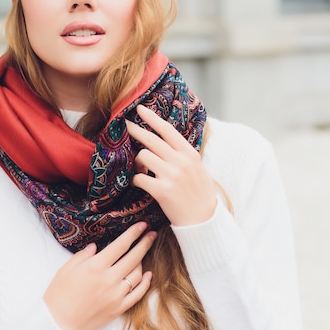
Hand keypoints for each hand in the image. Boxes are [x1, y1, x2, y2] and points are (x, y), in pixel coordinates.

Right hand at [43, 222, 155, 329]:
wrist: (59, 324)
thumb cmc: (59, 294)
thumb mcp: (66, 268)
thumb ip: (83, 255)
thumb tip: (95, 246)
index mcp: (96, 266)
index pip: (121, 245)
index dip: (133, 233)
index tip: (142, 225)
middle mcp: (109, 279)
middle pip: (134, 257)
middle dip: (145, 243)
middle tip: (152, 234)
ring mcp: (116, 295)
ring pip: (137, 275)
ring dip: (142, 261)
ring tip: (142, 253)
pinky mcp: (118, 309)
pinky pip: (138, 294)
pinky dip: (145, 283)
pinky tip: (148, 275)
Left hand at [126, 104, 216, 226]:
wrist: (204, 220)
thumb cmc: (199, 192)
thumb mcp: (197, 167)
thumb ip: (182, 153)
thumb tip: (164, 138)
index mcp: (190, 154)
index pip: (168, 130)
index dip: (152, 118)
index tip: (140, 109)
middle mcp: (181, 162)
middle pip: (151, 140)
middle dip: (135, 130)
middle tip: (125, 125)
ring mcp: (171, 175)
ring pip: (143, 156)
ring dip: (137, 161)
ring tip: (141, 168)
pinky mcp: (162, 190)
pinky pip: (139, 178)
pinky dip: (136, 179)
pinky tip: (139, 182)